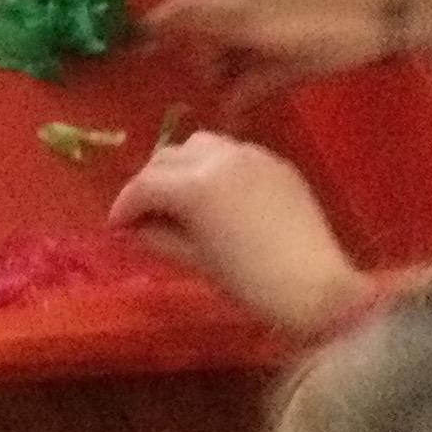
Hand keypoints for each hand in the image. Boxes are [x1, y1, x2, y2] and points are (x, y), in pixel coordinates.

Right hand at [109, 133, 368, 335]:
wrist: (316, 288)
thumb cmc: (250, 283)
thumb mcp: (196, 262)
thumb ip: (158, 238)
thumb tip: (134, 229)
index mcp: (195, 185)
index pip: (144, 185)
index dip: (124, 206)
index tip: (116, 227)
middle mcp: (220, 157)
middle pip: (167, 156)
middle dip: (149, 183)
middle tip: (143, 213)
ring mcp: (251, 154)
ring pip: (199, 144)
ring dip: (180, 166)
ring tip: (179, 196)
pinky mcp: (275, 161)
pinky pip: (232, 152)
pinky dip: (213, 166)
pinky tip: (217, 194)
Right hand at [148, 0, 431, 119]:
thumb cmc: (345, 39)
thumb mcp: (297, 69)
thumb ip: (253, 85)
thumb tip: (225, 109)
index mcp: (242, 14)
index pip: (180, 15)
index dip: (155, 29)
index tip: (144, 43)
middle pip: (204, 14)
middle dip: (207, 48)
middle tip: (227, 80)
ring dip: (230, 28)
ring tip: (257, 57)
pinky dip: (250, 8)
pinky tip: (278, 27)